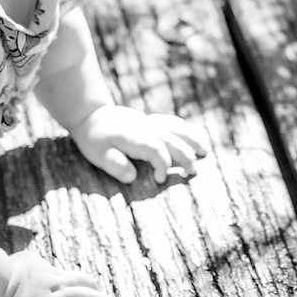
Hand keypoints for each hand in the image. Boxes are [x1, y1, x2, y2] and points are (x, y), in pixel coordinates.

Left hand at [69, 105, 207, 183]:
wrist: (92, 116)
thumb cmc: (95, 140)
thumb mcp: (98, 155)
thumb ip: (115, 165)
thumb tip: (132, 177)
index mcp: (133, 138)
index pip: (155, 149)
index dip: (162, 164)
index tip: (160, 180)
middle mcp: (145, 128)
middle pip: (171, 140)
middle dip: (185, 156)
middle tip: (192, 173)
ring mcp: (150, 122)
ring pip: (176, 129)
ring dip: (191, 140)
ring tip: (204, 152)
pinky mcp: (151, 120)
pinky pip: (172, 122)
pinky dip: (186, 130)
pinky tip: (195, 137)